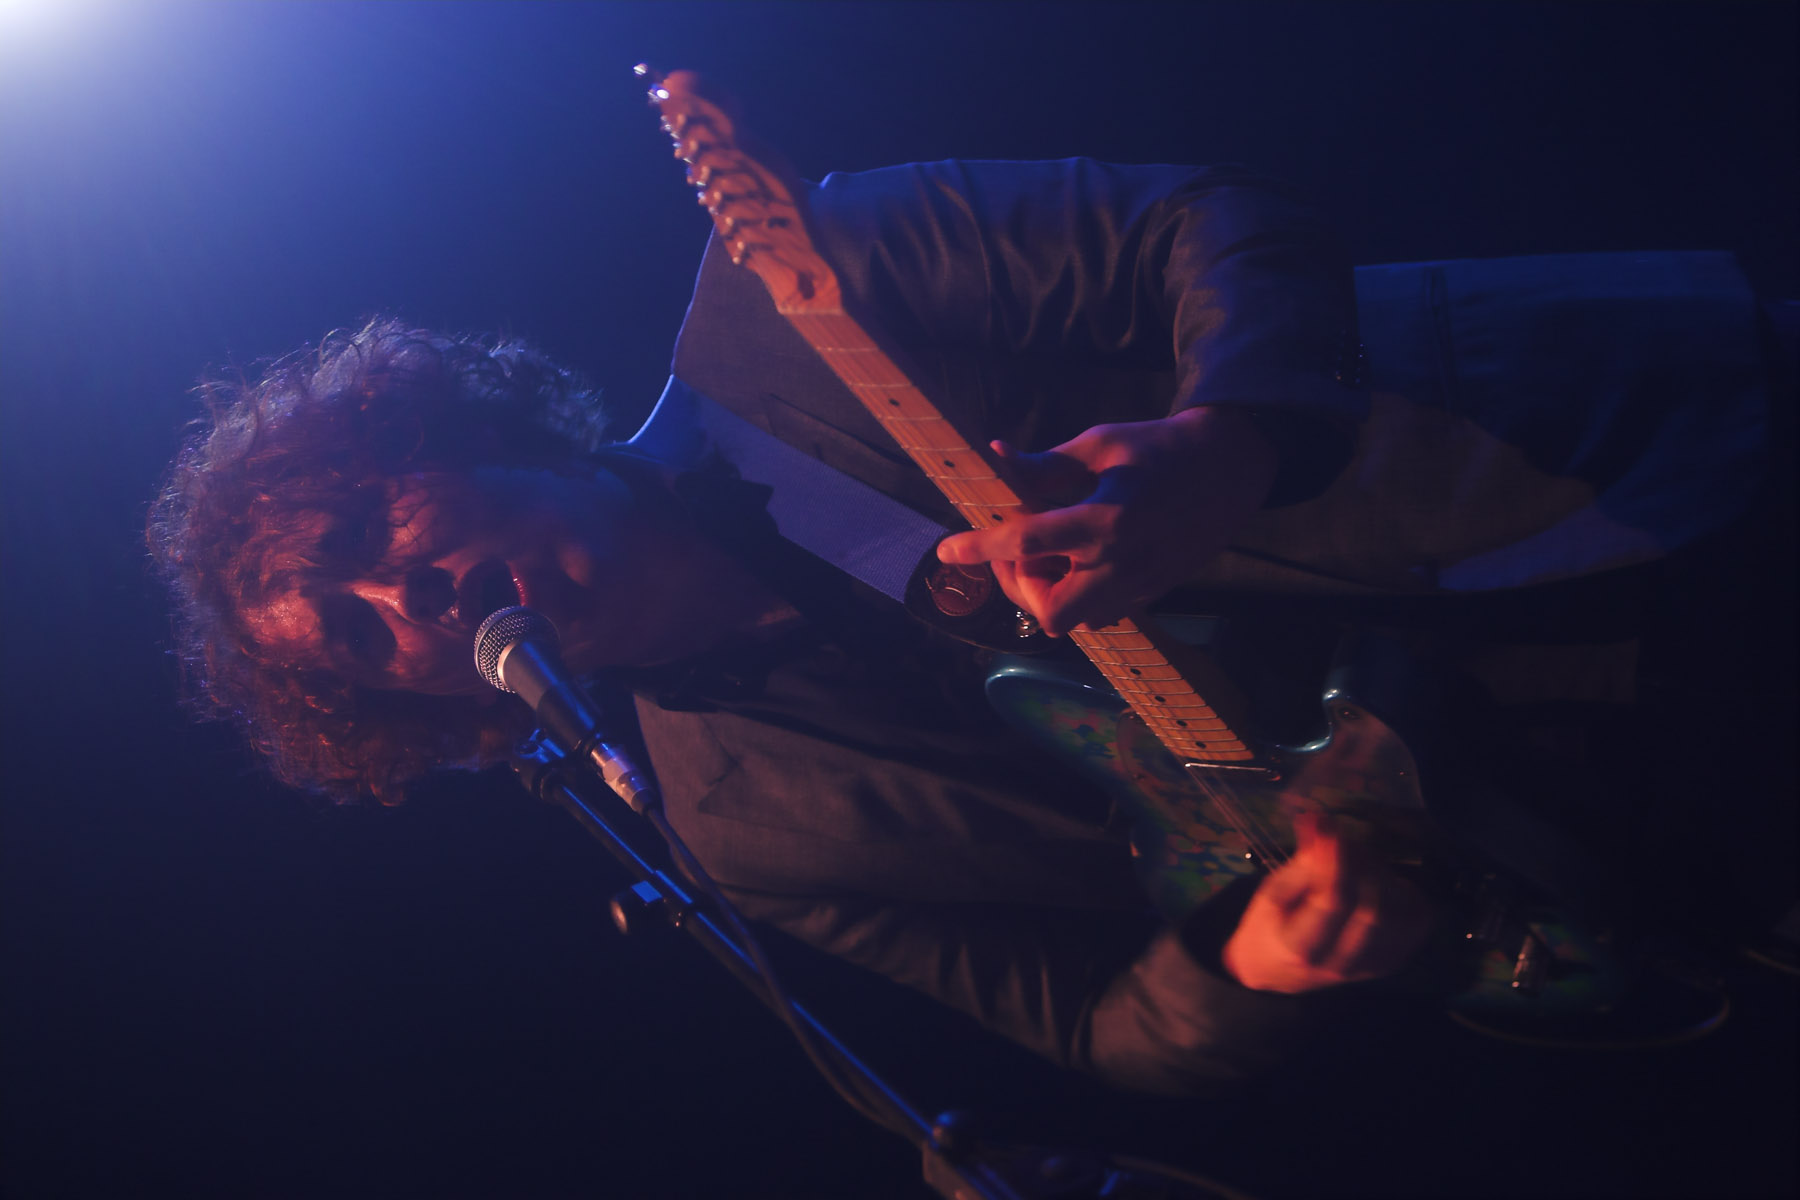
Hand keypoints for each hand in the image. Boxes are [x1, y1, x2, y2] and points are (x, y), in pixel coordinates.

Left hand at [934, 406, 1276, 635]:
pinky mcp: (1152, 593)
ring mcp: (1140, 584)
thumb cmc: (1158, 447)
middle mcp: (1122, 561)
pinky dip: (1077, 598)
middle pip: (1048, 610)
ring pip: (1075, 621)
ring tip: (1050, 555)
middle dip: (1019, 588)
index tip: (946, 551)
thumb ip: (1044, 465)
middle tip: (1014, 553)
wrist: (1230, 466)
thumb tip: (994, 458)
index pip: (1027, 543)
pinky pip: (1100, 616)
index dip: (979, 548)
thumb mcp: (1100, 444)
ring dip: (1048, 594)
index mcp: (1106, 517)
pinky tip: (1079, 563)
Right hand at [1222, 812, 1433, 993]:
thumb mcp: (1273, 891)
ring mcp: (1373, 965)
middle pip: (1371, 909)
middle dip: (1360, 864)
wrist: (1281, 970)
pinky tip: (1379, 882)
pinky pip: (1417, 919)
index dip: (1336, 861)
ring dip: (1381, 875)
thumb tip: (1322, 821)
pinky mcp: (1394, 960)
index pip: (1331, 904)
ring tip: (1356, 860)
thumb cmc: (1271, 925)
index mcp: (1300, 947)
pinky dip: (1404, 891)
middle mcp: (1341, 963)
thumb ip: (1302, 861)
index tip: (1328, 828)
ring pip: (1399, 914)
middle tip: (1340, 841)